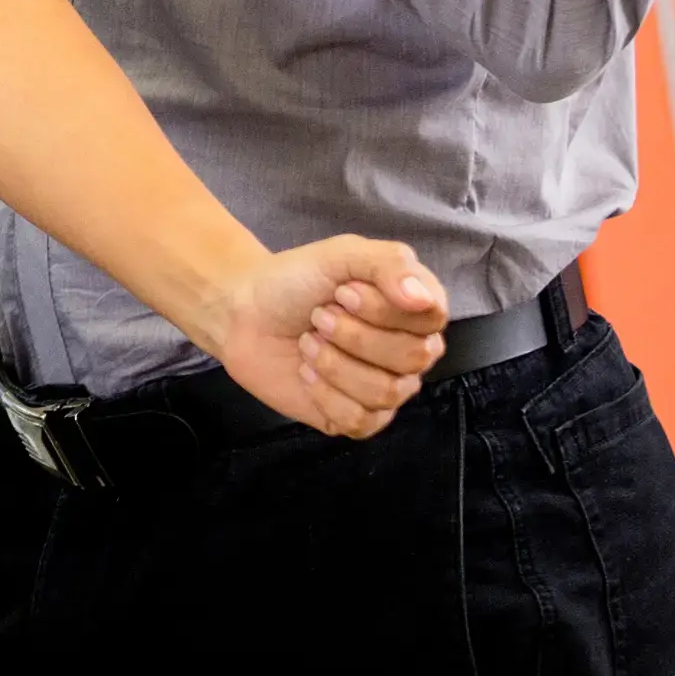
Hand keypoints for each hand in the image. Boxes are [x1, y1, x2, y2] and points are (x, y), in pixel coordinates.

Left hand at [197, 235, 446, 436]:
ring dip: (335, 363)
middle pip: (412, 358)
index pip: (431, 319)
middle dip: (354, 335)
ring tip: (308, 342)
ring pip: (387, 392)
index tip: (342, 292)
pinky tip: (306, 372)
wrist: (243, 313)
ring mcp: (386, 387)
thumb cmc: (295, 281)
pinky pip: (361, 421)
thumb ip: (389, 264)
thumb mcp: (341, 255)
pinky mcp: (357, 417)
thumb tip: (422, 299)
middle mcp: (409, 351)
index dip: (384, 309)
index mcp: (414, 310)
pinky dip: (325, 394)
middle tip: (318, 317)